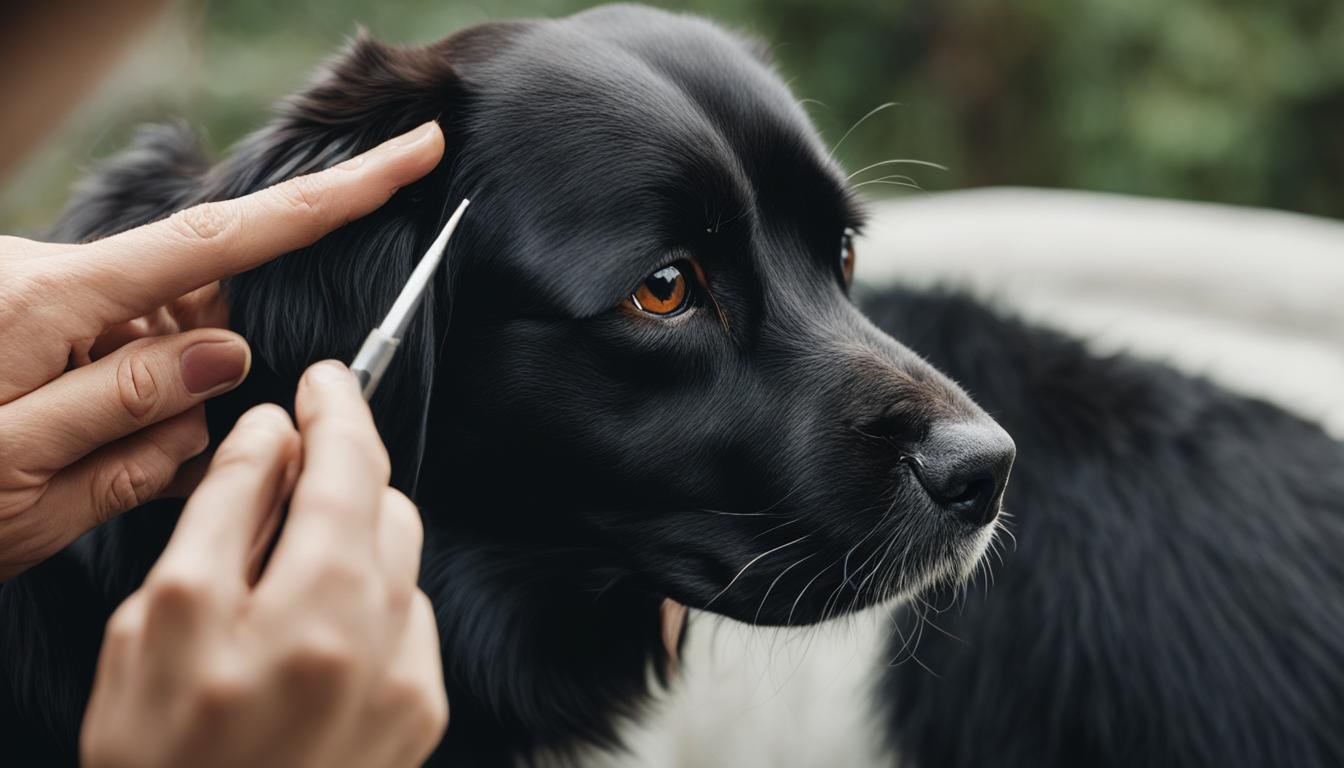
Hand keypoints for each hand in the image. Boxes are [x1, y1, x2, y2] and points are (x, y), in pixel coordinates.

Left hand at [0, 122, 443, 578]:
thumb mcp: (16, 482)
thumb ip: (129, 415)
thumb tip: (224, 357)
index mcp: (53, 302)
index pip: (227, 240)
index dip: (334, 200)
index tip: (410, 155)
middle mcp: (50, 280)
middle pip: (195, 309)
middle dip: (203, 386)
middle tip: (134, 469)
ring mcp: (36, 297)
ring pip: (157, 348)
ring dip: (147, 419)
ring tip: (72, 479)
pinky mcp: (26, 320)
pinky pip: (112, 358)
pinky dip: (115, 418)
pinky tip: (66, 462)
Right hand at [81, 361, 447, 767]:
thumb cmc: (161, 760)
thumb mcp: (156, 627)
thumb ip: (222, 516)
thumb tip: (269, 435)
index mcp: (301, 612)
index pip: (339, 466)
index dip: (335, 408)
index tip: (324, 379)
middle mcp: (371, 642)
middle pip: (384, 501)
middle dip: (343, 467)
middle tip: (293, 462)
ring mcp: (407, 681)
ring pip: (401, 555)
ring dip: (355, 534)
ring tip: (288, 566)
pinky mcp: (424, 711)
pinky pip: (410, 614)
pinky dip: (371, 598)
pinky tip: (316, 633)